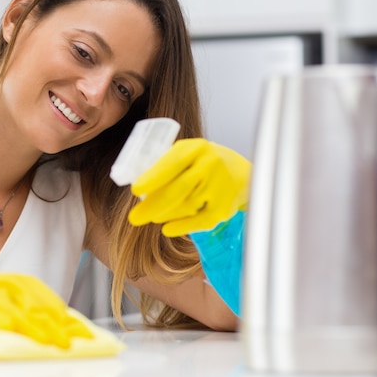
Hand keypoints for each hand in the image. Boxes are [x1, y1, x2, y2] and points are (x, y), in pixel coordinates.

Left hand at [128, 138, 250, 235]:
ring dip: (164, 214)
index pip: (172, 162)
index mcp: (197, 148)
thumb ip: (166, 163)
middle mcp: (210, 165)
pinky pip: (200, 221)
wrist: (241, 173)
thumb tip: (137, 183)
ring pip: (185, 206)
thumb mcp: (188, 153)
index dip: (153, 178)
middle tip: (134, 218)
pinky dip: (181, 227)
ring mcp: (219, 186)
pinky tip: (167, 228)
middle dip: (152, 206)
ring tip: (152, 216)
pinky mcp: (224, 207)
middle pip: (178, 189)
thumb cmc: (203, 162)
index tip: (136, 190)